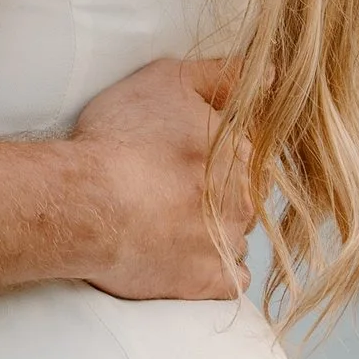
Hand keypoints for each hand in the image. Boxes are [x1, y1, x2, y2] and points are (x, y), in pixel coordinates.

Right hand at [68, 56, 254, 301]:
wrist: (87, 203)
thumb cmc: (122, 137)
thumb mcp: (168, 81)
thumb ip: (222, 76)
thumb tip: (271, 75)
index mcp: (241, 152)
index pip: (244, 155)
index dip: (210, 155)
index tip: (178, 158)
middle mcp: (245, 200)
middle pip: (241, 197)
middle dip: (213, 195)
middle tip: (166, 189)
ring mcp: (229, 244)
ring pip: (234, 237)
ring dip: (211, 233)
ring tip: (165, 224)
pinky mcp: (209, 282)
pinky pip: (230, 281)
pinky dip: (210, 271)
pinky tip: (181, 257)